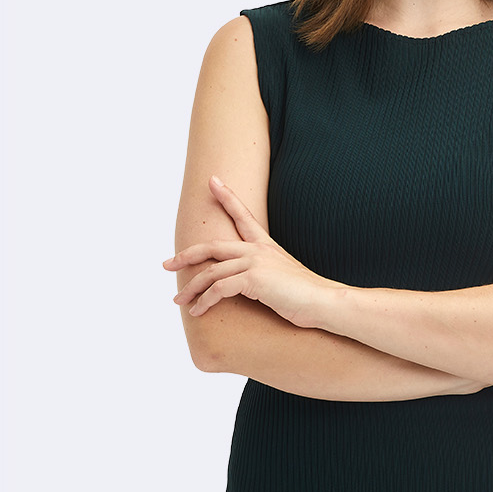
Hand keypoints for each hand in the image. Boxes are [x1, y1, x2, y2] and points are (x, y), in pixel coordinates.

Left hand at [162, 175, 343, 328]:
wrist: (325, 302)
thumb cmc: (306, 295)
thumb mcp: (282, 277)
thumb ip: (263, 274)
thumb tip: (246, 283)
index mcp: (265, 245)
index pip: (242, 215)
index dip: (226, 196)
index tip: (213, 180)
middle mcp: (257, 249)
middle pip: (211, 245)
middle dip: (186, 255)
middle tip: (167, 264)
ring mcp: (255, 262)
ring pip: (210, 272)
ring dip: (191, 288)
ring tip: (179, 301)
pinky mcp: (253, 280)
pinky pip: (219, 289)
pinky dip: (205, 301)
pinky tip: (198, 311)